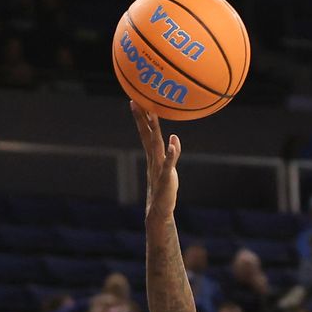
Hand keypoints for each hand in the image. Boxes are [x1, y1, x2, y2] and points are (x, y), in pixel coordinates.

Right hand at [130, 101, 181, 223]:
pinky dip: (170, 154)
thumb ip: (172, 153)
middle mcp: (154, 159)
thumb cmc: (164, 189)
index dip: (141, 118)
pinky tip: (173, 142)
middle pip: (147, 135)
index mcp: (153, 156)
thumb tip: (174, 137)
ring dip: (154, 130)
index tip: (136, 101)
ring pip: (156, 146)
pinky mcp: (166, 178)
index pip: (146, 133)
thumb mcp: (170, 168)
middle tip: (137, 101)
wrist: (159, 210)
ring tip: (152, 114)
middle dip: (142, 118)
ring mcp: (159, 168)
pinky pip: (168, 164)